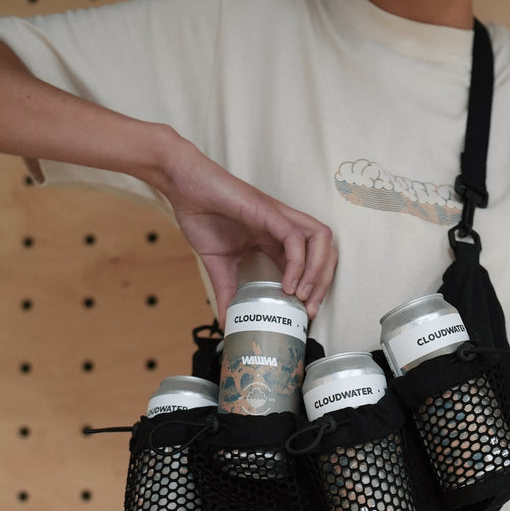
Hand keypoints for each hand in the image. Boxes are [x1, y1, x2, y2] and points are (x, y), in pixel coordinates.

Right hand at [159, 136, 336, 326]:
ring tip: (301, 296)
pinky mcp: (268, 211)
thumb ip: (227, 293)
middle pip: (325, 252)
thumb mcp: (217, 266)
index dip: (314, 290)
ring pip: (320, 240)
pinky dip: (297, 263)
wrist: (182, 186)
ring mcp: (279, 217)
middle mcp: (284, 226)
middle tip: (308, 310)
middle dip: (322, 284)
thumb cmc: (201, 216)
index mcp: (277, 239)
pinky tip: (287, 284)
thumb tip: (227, 323)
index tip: (303, 314)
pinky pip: (295, 238)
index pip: (310, 264)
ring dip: (317, 272)